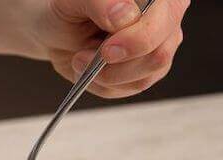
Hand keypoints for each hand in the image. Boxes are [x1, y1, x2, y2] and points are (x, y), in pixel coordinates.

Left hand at [32, 0, 189, 97]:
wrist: (57, 32)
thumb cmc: (67, 10)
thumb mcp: (72, 0)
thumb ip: (101, 3)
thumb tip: (126, 15)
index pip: (165, 18)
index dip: (138, 39)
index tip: (107, 50)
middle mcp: (162, 20)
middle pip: (159, 55)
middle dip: (118, 66)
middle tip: (85, 56)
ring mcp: (157, 48)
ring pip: (144, 78)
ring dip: (106, 76)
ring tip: (81, 58)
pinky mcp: (145, 72)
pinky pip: (129, 88)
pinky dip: (103, 84)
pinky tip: (89, 69)